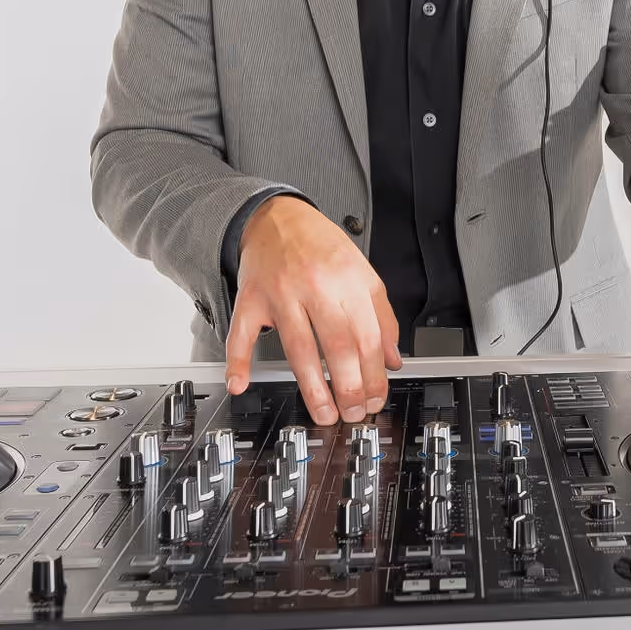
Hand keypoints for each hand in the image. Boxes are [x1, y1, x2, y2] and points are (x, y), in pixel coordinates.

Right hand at [220, 195, 400, 421]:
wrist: (276, 216)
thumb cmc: (320, 245)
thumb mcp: (362, 272)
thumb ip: (381, 316)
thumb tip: (392, 360)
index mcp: (348, 279)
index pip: (368, 337)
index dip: (375, 375)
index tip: (377, 397)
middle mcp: (315, 286)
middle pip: (337, 346)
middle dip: (348, 388)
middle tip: (354, 412)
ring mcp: (280, 294)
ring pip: (298, 347)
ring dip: (312, 388)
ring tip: (325, 413)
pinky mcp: (251, 299)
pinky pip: (242, 333)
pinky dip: (237, 360)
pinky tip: (240, 383)